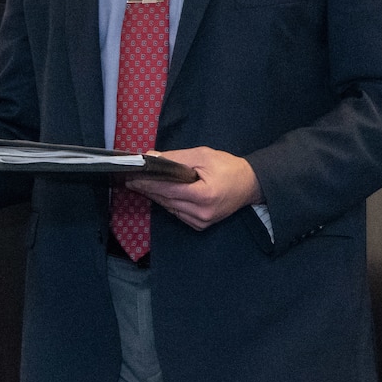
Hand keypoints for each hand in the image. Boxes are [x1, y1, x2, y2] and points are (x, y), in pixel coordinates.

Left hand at [127, 147, 259, 230]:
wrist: (250, 184)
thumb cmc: (228, 167)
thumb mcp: (203, 155)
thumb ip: (176, 158)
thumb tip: (152, 158)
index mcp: (204, 195)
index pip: (169, 189)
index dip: (149, 183)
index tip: (133, 177)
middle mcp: (202, 213)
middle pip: (167, 201)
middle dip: (149, 189)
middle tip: (132, 179)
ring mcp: (201, 222)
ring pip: (170, 209)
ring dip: (156, 197)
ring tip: (142, 185)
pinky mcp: (201, 225)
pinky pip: (178, 214)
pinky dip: (168, 203)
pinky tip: (160, 194)